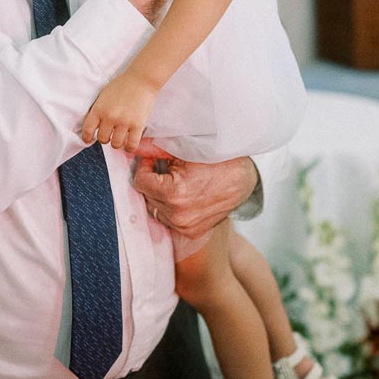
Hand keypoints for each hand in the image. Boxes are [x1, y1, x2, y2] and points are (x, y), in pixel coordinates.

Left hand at [81, 73, 156, 151]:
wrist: (142, 79)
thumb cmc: (123, 85)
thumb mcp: (104, 95)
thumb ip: (99, 110)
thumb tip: (95, 125)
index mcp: (99, 109)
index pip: (88, 129)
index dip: (87, 137)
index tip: (89, 140)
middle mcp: (110, 117)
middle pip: (102, 139)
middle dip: (105, 138)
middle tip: (110, 134)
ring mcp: (124, 122)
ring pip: (116, 144)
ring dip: (117, 142)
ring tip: (120, 137)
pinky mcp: (137, 125)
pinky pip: (131, 145)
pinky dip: (129, 147)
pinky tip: (130, 142)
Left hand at [132, 139, 256, 239]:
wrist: (244, 180)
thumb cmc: (217, 161)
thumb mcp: (185, 151)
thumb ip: (155, 149)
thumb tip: (133, 146)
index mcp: (174, 194)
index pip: (140, 182)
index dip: (146, 167)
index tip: (155, 160)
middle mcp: (178, 215)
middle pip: (147, 196)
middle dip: (153, 182)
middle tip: (168, 170)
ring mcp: (185, 226)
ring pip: (156, 209)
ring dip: (161, 196)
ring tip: (178, 182)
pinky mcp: (192, 232)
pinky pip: (170, 219)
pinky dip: (172, 208)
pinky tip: (186, 195)